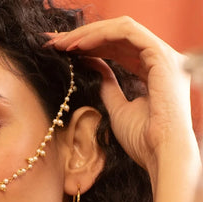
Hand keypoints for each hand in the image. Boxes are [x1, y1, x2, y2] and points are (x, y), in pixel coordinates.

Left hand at [48, 16, 195, 182]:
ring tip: (62, 44)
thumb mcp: (117, 109)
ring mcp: (163, 56)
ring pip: (121, 30)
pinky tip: (78, 45)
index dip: (90, 48)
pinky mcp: (161, 56)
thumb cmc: (142, 140)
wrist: (159, 153)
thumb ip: (108, 86)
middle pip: (118, 37)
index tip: (62, 53)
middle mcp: (160, 59)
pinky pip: (127, 33)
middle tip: (55, 44)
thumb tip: (94, 66)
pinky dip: (100, 35)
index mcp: (153, 71)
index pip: (119, 50)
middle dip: (84, 38)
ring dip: (88, 34)